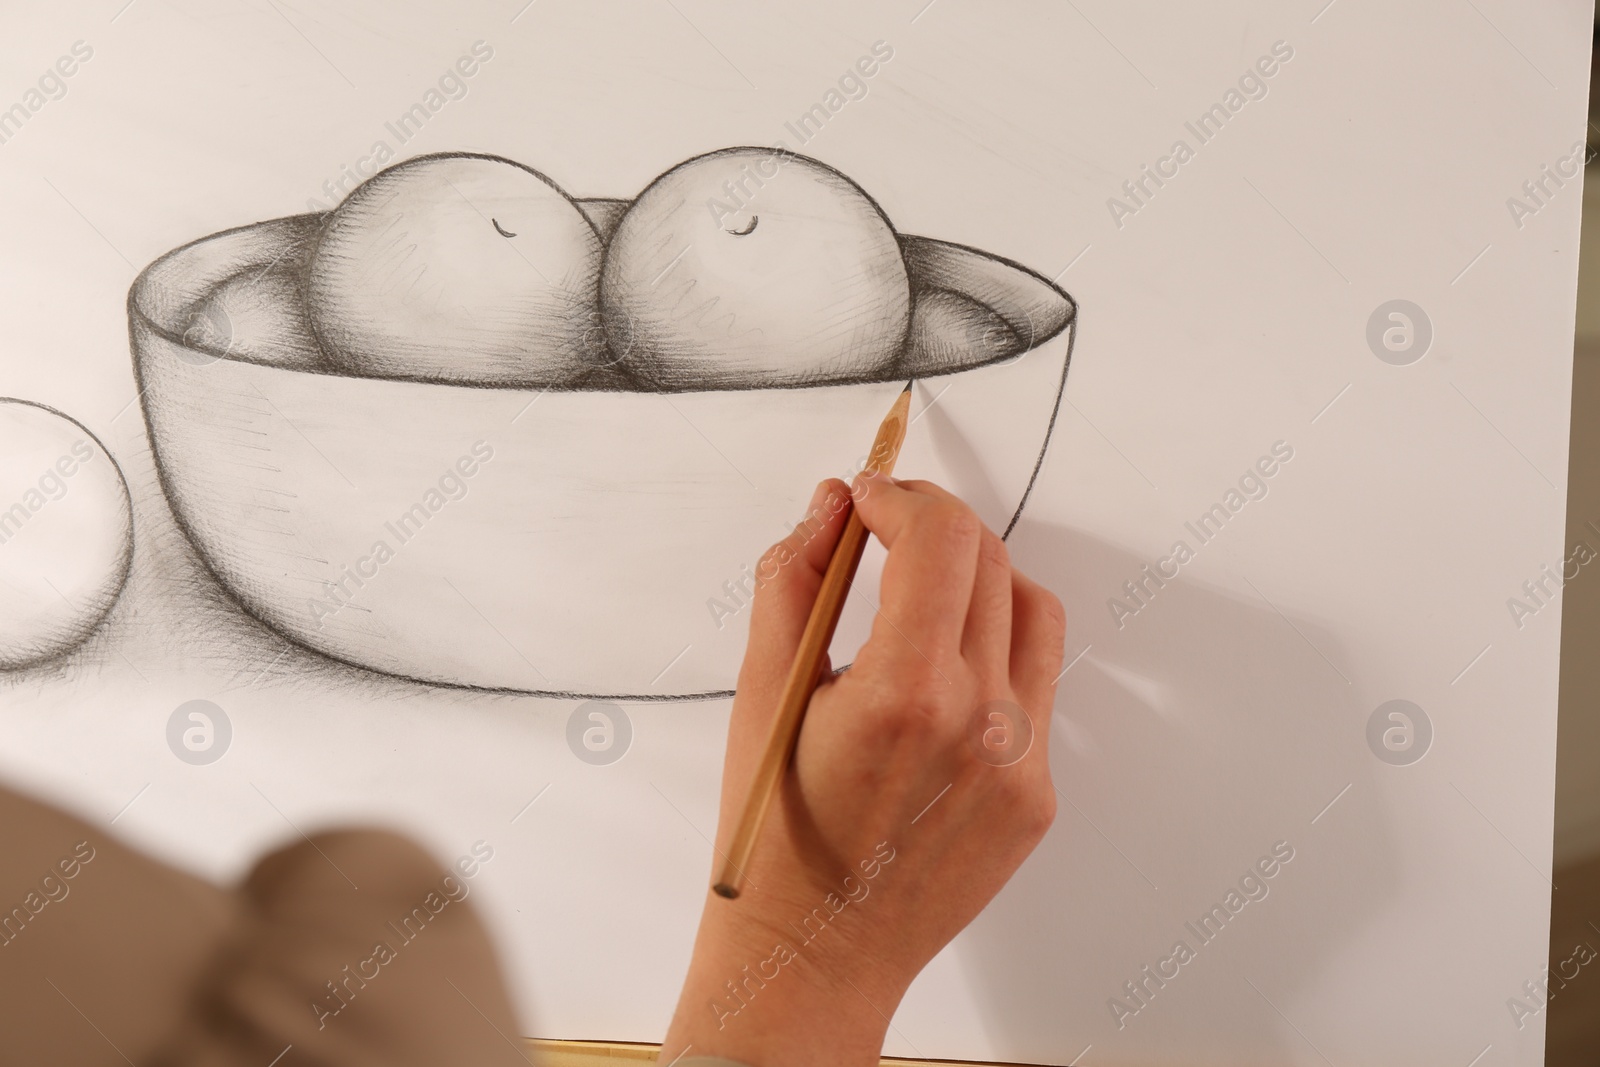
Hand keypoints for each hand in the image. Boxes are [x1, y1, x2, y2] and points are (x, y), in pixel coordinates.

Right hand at [663, 472, 1066, 1066]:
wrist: (814, 952)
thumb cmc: (774, 833)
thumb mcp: (761, 694)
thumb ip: (793, 580)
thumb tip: (829, 505)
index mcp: (906, 693)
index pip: (942, 538)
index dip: (900, 495)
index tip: (867, 498)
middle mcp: (982, 723)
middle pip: (989, 561)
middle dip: (932, 525)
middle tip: (884, 530)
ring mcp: (1022, 764)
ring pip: (1032, 612)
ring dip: (979, 579)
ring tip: (923, 596)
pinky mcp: (1038, 796)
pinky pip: (1038, 687)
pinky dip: (994, 653)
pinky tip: (941, 678)